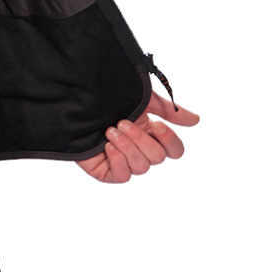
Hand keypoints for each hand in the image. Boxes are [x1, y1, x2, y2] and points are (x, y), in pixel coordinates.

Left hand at [76, 91, 199, 183]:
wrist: (75, 97)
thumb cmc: (108, 95)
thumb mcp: (142, 98)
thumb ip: (169, 111)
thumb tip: (196, 120)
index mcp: (150, 133)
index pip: (174, 150)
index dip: (170, 141)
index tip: (157, 124)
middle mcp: (139, 149)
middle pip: (157, 158)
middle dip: (140, 139)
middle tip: (121, 122)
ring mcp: (122, 160)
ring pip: (141, 167)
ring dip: (127, 147)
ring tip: (110, 130)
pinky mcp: (106, 170)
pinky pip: (122, 176)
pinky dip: (118, 161)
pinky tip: (107, 146)